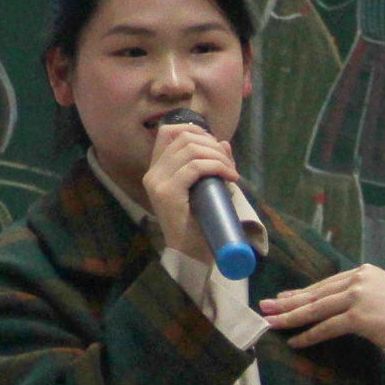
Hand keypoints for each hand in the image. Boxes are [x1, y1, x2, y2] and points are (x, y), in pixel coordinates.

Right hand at [140, 116, 242, 264]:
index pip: (167, 132)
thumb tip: (223, 143)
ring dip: (218, 156)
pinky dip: (217, 167)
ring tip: (231, 173)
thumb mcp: (204, 188)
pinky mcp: (168, 193)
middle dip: (212, 144)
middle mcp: (152, 173)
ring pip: (191, 150)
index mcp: (156, 170)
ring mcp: (158, 183)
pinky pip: (196, 167)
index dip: (194, 129)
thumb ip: (210, 165)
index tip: (214, 144)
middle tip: (229, 164)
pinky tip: (230, 178)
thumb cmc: (198, 223)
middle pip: (184, 137)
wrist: (191, 255)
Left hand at [258, 266, 384, 384]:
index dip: (301, 293)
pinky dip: (309, 335)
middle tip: (265, 308)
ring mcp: (361, 295)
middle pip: (317, 294)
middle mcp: (361, 278)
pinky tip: (295, 342)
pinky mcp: (361, 315)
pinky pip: (327, 326)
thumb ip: (359, 296)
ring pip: (317, 309)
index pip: (326, 284)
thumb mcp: (383, 299)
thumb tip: (331, 305)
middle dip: (288, 303)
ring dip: (291, 318)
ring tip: (272, 324)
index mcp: (365, 272)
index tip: (282, 299)